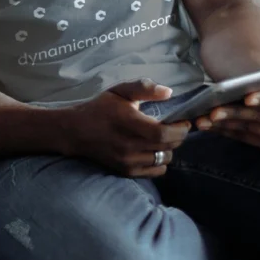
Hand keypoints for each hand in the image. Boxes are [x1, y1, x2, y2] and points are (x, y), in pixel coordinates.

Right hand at [55, 79, 190, 177]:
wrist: (76, 132)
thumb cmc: (100, 108)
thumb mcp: (120, 91)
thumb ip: (144, 88)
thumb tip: (169, 92)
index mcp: (129, 123)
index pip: (164, 134)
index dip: (180, 130)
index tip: (184, 122)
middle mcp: (129, 145)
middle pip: (168, 147)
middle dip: (178, 137)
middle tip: (175, 128)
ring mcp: (128, 161)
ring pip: (164, 159)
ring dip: (169, 149)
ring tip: (163, 139)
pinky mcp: (126, 171)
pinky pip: (156, 171)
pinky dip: (160, 162)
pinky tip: (153, 151)